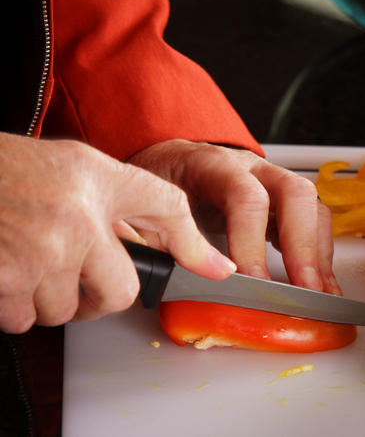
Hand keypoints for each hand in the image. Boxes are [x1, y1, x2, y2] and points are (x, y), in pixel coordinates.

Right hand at [0, 134, 235, 333]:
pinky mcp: (7, 281)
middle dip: (99, 291)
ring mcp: (43, 251)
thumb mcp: (79, 169)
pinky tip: (8, 270)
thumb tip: (183, 249)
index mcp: (99, 178)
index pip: (168, 208)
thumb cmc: (12, 173)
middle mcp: (79, 215)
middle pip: (120, 290)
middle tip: (76, 270)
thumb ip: (130, 203)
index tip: (219, 271)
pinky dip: (15, 306)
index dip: (194, 244)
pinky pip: (26, 319)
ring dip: (50, 297)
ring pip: (68, 310)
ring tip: (32, 258)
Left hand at [127, 140, 341, 294]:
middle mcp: (253, 168)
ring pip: (312, 207)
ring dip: (319, 253)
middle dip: (302, 246)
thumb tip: (170, 280)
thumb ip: (158, 239)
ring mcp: (273, 182)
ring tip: (321, 294)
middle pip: (295, 195)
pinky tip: (322, 283)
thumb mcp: (147, 205)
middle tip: (304, 289)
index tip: (252, 282)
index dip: (251, 241)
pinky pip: (313, 222)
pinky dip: (321, 254)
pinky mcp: (283, 202)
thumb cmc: (161, 179)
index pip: (245, 196)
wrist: (170, 159)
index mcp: (214, 165)